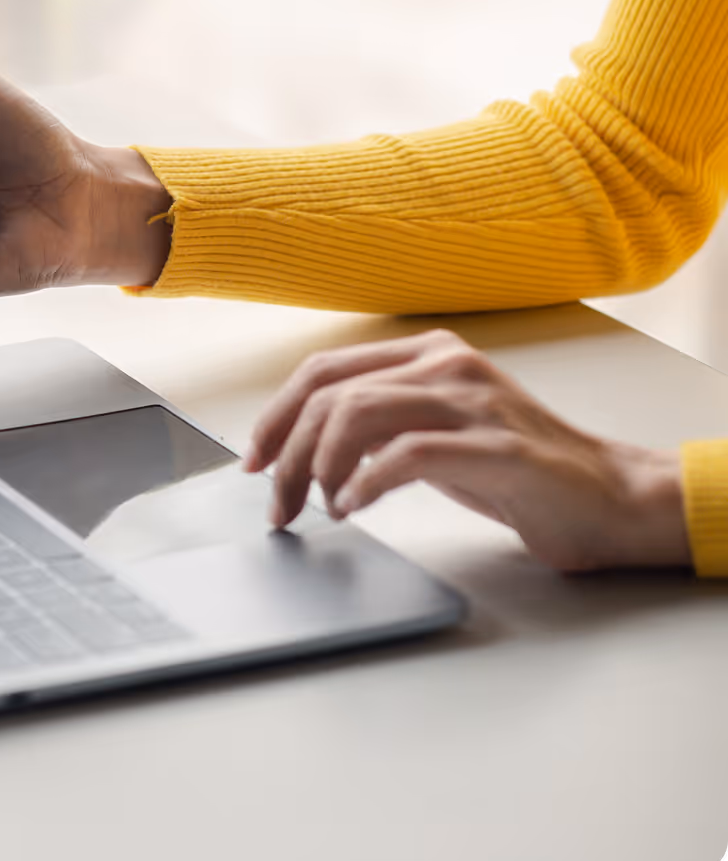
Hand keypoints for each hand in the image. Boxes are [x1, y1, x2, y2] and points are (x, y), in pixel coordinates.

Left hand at [244, 329, 689, 572]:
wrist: (607, 498)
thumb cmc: (513, 468)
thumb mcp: (432, 430)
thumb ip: (378, 421)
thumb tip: (300, 447)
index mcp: (428, 352)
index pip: (324, 370)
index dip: (277, 416)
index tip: (254, 461)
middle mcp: (447, 363)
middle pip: (330, 394)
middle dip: (287, 454)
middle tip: (276, 504)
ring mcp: (473, 400)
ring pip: (357, 414)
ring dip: (318, 468)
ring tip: (317, 508)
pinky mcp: (497, 446)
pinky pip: (405, 453)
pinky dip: (364, 482)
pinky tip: (353, 506)